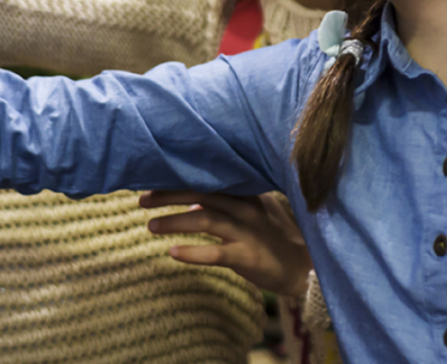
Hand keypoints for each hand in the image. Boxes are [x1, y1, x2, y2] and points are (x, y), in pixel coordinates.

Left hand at [141, 190, 312, 297]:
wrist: (303, 267)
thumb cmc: (274, 237)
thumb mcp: (254, 212)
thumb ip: (225, 205)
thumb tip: (193, 206)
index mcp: (245, 194)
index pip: (207, 179)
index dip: (179, 178)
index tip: (152, 178)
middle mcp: (245, 208)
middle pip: (200, 194)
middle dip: (168, 196)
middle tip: (142, 200)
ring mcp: (247, 231)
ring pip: (204, 220)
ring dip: (173, 222)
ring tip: (150, 226)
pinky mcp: (247, 256)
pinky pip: (215, 253)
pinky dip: (192, 252)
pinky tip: (172, 252)